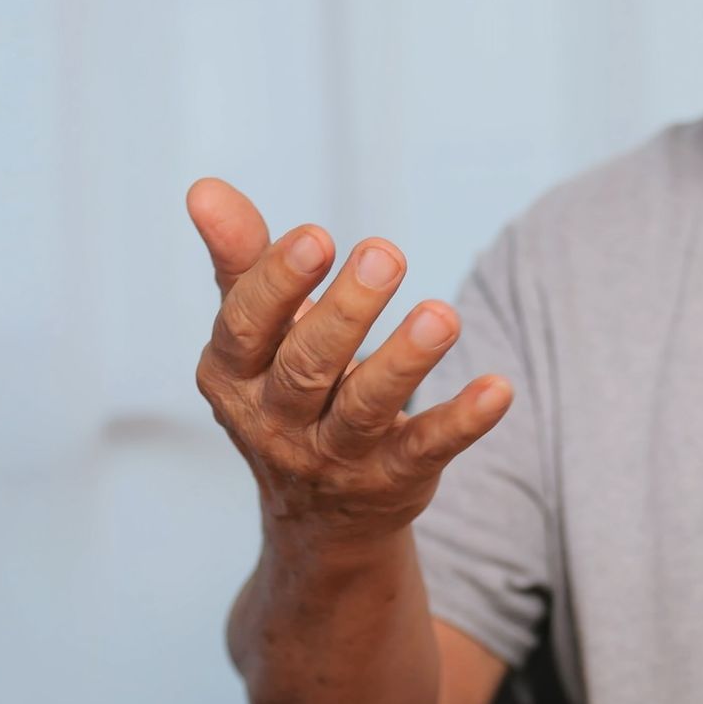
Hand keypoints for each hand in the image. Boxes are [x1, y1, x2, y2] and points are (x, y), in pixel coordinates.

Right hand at [186, 177, 514, 543]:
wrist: (317, 516)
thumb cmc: (285, 391)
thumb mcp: (256, 336)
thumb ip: (242, 263)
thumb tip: (204, 188)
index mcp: (233, 377)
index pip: (246, 327)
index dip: (277, 283)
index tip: (317, 236)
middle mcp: (276, 423)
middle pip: (307, 366)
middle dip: (346, 312)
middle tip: (386, 254)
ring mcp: (334, 458)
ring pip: (366, 408)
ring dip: (405, 361)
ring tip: (441, 315)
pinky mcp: (392, 480)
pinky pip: (427, 448)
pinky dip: (462, 421)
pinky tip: (498, 388)